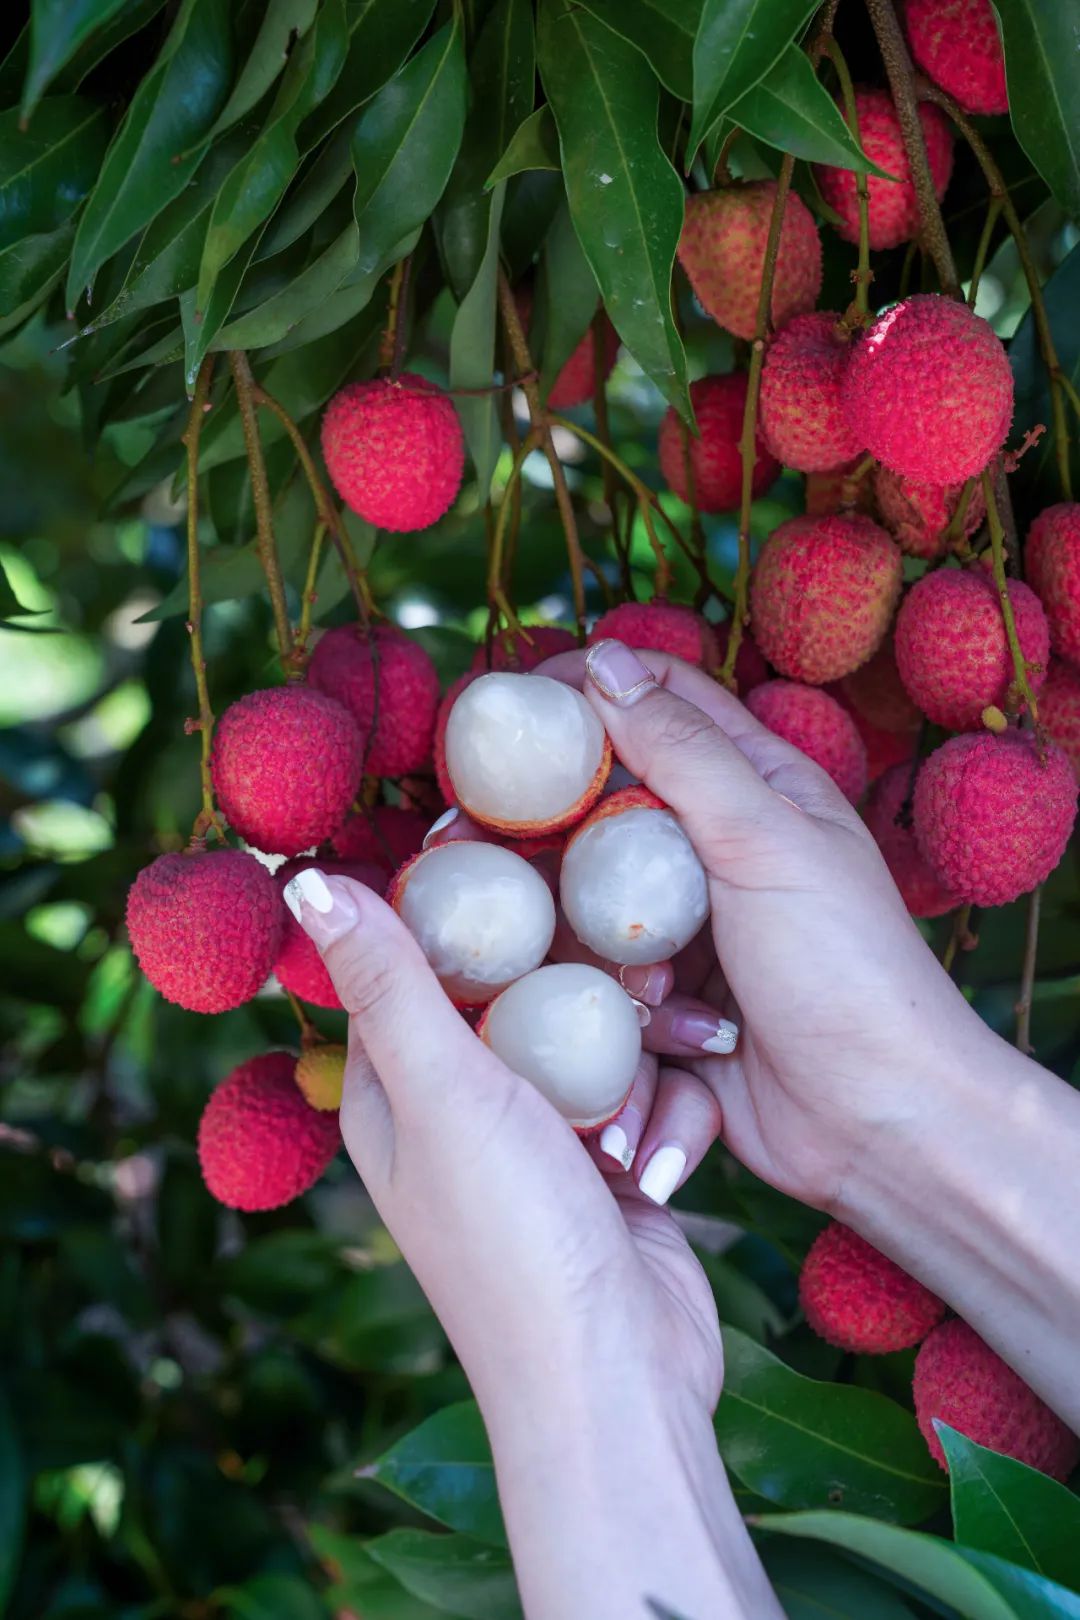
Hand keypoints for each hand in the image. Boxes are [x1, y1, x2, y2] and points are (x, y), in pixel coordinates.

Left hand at [284, 866, 722, 1412]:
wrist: (621, 1378)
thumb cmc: (512, 1243)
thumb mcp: (443, 1095)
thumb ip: (390, 983)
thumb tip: (305, 880)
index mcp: (396, 1090)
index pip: (411, 963)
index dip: (456, 903)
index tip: (513, 845)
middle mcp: (463, 1107)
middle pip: (519, 988)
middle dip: (574, 986)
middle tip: (621, 974)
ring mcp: (545, 1134)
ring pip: (597, 1033)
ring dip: (628, 1068)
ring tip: (623, 1127)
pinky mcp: (614, 1159)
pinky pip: (646, 1088)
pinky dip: (659, 1116)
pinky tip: (655, 1164)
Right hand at [537, 640, 995, 1216]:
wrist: (885, 1124)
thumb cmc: (846, 967)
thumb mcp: (765, 840)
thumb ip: (682, 752)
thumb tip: (606, 661)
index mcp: (757, 788)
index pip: (661, 704)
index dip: (587, 691)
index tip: (512, 707)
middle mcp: (716, 851)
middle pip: (603, 810)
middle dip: (549, 837)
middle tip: (474, 847)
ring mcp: (692, 931)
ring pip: (591, 906)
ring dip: (607, 951)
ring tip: (652, 988)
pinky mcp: (671, 1006)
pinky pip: (607, 986)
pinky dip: (631, 1013)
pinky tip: (673, 1037)